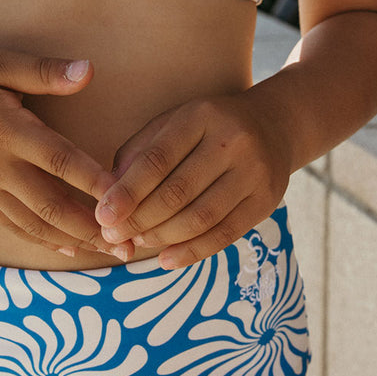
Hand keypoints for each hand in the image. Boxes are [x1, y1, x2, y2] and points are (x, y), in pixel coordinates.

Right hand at [0, 44, 116, 254]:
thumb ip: (43, 71)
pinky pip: (12, 224)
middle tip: (130, 245)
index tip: (128, 196)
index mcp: (9, 130)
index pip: (61, 161)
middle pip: (53, 205)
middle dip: (94, 227)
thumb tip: (89, 71)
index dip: (95, 181)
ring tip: (109, 253)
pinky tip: (67, 249)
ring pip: (35, 223)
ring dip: (74, 240)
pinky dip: (41, 240)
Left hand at [93, 91, 290, 267]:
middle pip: (178, 191)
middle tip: (114, 236)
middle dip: (140, 219)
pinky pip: (225, 234)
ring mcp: (253, 172)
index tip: (103, 215)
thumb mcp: (172, 124)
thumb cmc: (207, 128)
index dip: (128, 191)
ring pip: (200, 217)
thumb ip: (138, 153)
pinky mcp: (266, 201)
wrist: (273, 125)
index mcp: (200, 116)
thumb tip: (109, 195)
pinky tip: (167, 259)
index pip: (157, 159)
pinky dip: (193, 252)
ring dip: (163, 237)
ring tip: (138, 243)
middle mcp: (231, 142)